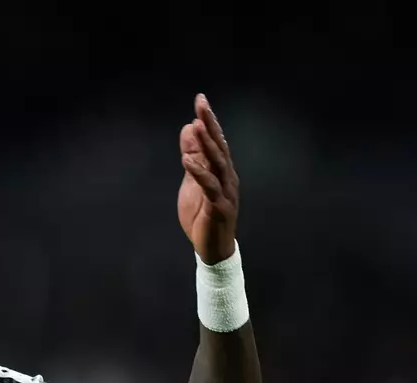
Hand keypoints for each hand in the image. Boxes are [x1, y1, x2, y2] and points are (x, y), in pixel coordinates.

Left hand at [177, 93, 238, 264]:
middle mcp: (228, 177)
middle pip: (219, 145)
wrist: (211, 249)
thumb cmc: (202, 216)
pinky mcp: (220, 207)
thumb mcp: (192, 183)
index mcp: (222, 170)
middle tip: (201, 103)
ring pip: (217, 163)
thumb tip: (189, 128)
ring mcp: (226, 191)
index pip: (216, 141)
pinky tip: (188, 161)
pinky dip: (199, 173)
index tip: (200, 100)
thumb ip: (192, 158)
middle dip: (210, 123)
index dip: (209, 120)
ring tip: (197, 125)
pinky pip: (209, 187)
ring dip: (207, 143)